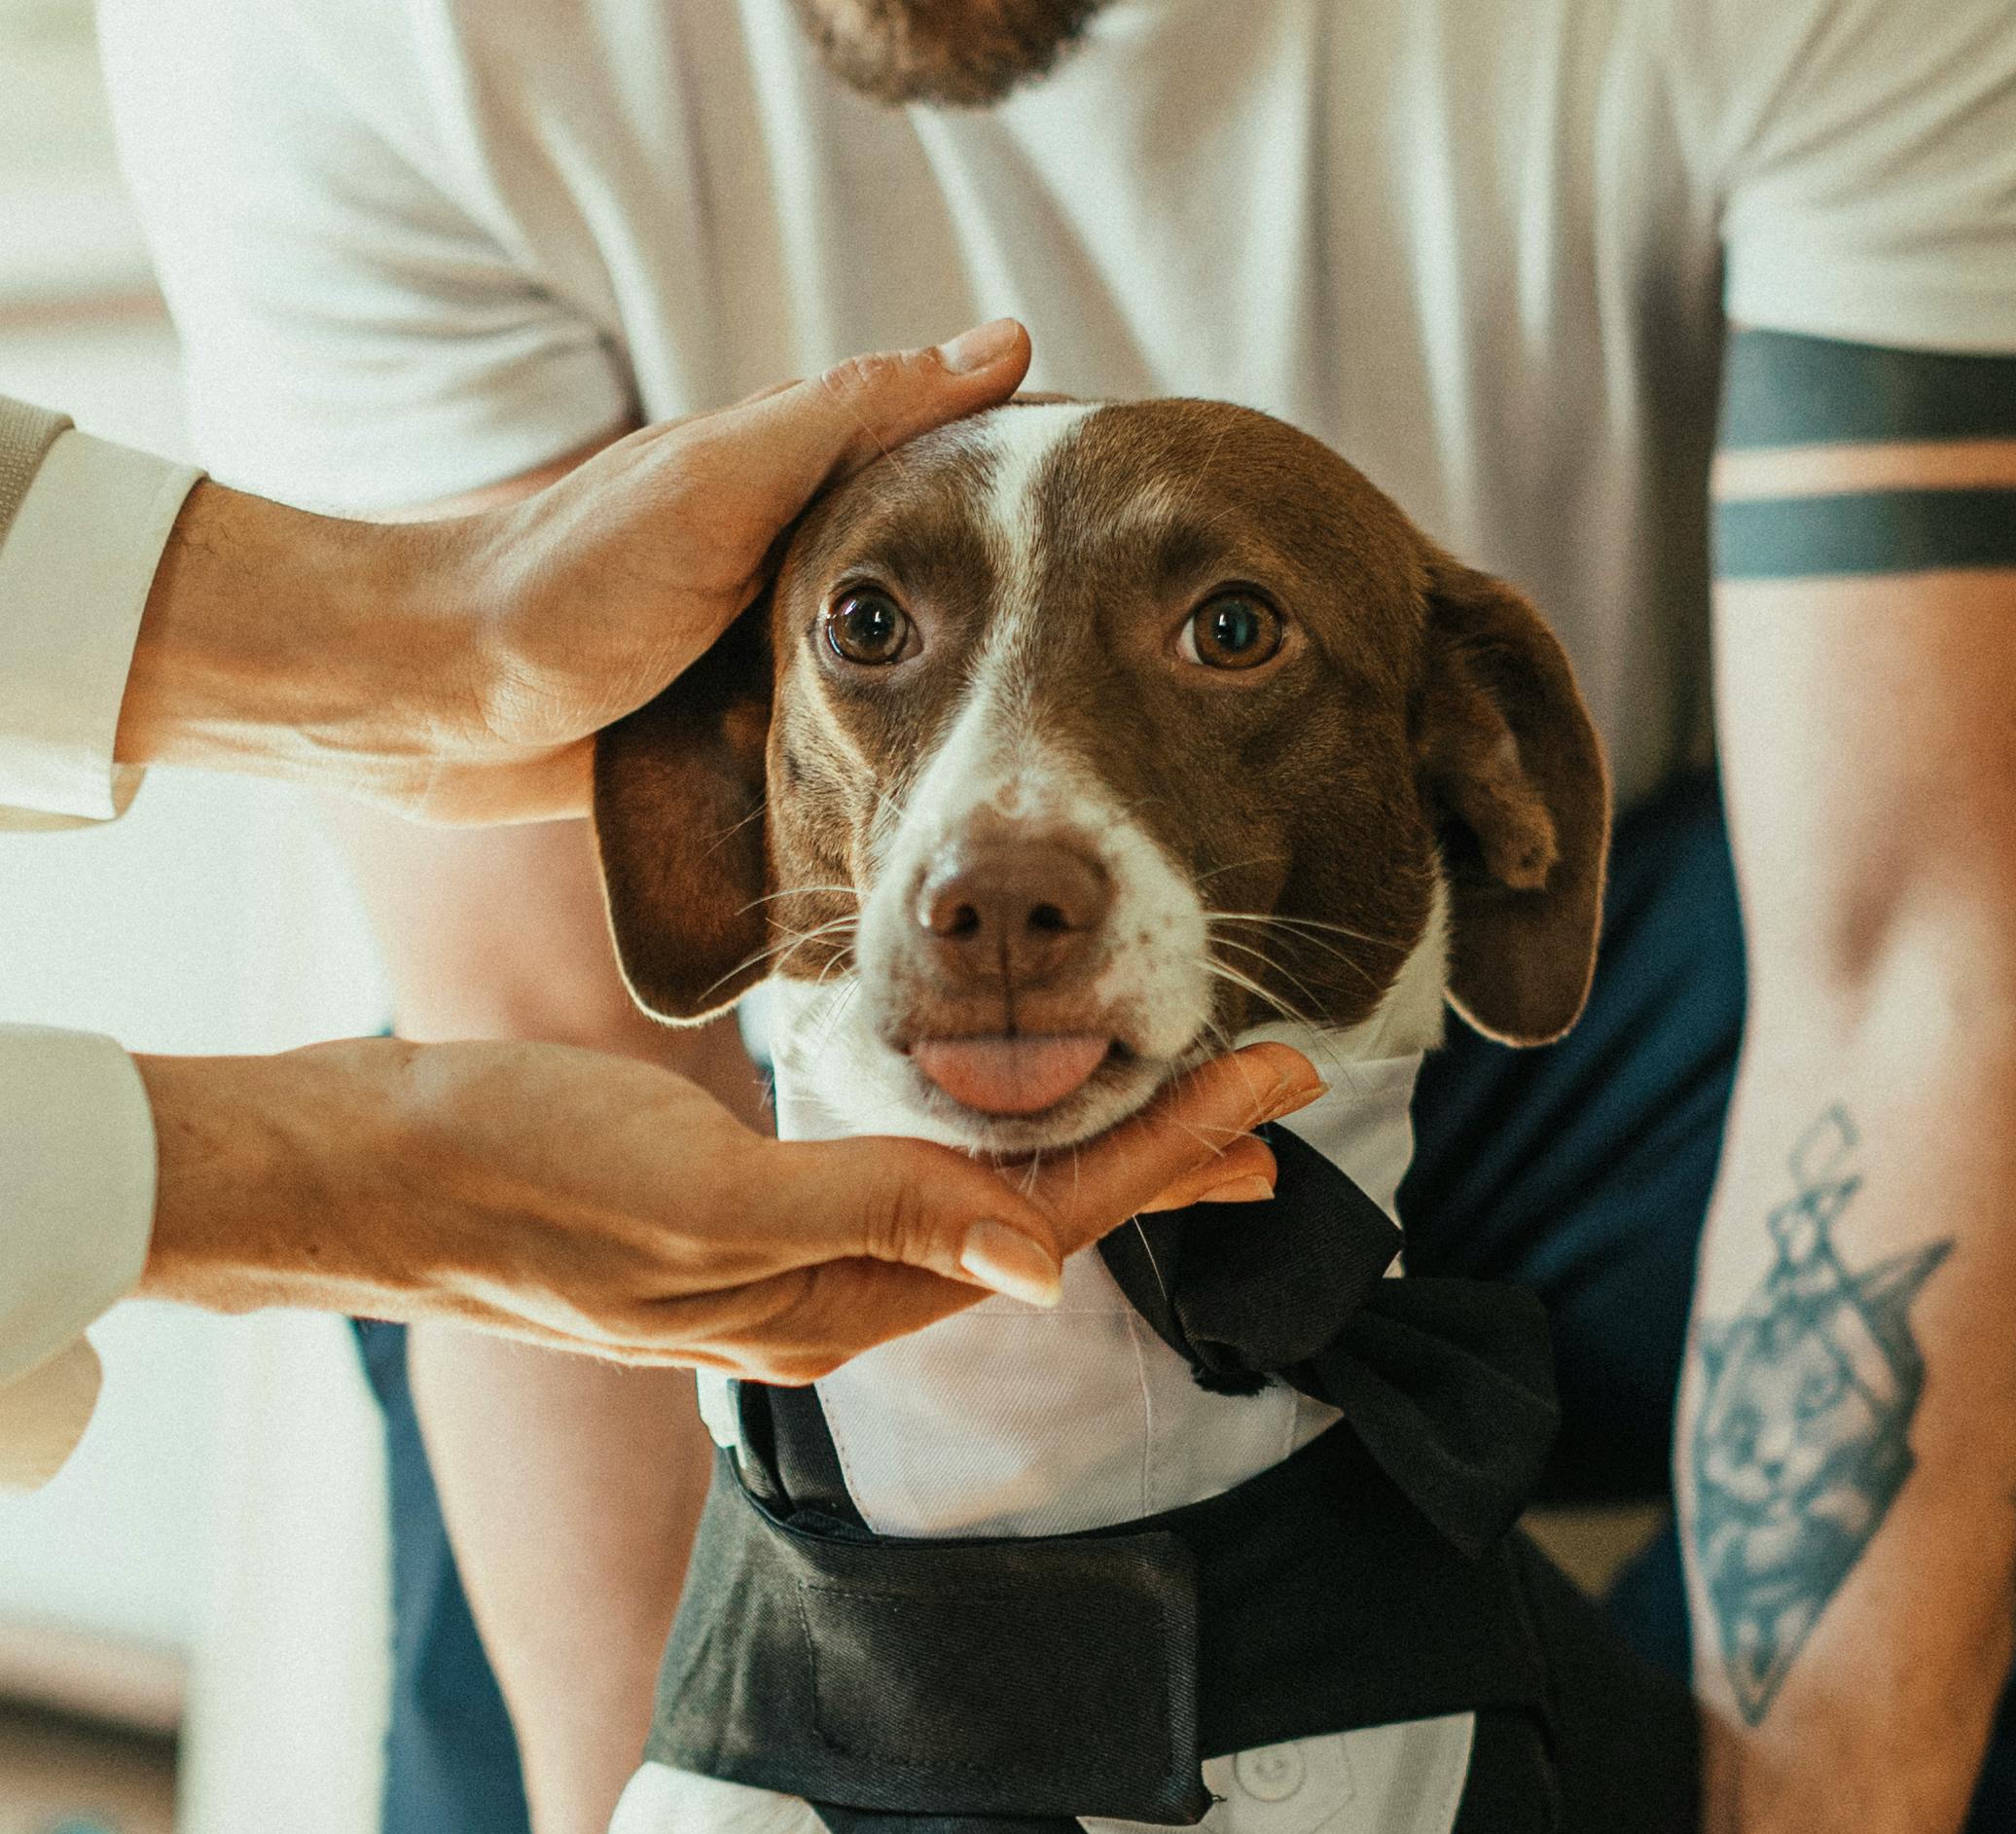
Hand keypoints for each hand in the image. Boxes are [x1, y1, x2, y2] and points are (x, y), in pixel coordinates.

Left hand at [118, 322, 1035, 817]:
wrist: (424, 702)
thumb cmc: (560, 581)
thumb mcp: (723, 479)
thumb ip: (851, 416)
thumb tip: (1003, 346)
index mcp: (794, 487)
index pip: (942, 472)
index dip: (1027, 498)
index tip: (1124, 536)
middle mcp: (784, 577)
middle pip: (929, 600)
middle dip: (1007, 632)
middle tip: (1113, 683)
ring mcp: (756, 675)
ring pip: (886, 699)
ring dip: (945, 734)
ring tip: (1041, 779)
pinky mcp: (726, 764)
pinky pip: (824, 783)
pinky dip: (871, 803)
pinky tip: (932, 837)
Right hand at [135, 1035, 1313, 1373]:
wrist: (355, 1174)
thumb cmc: (505, 1172)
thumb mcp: (696, 1197)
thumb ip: (872, 1220)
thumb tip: (1047, 1266)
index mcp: (826, 1305)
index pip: (1039, 1226)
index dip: (1165, 1158)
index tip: (1277, 1097)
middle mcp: (820, 1299)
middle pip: (1030, 1221)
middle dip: (1161, 1156)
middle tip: (1282, 1091)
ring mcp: (776, 1261)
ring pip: (972, 1207)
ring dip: (1086, 1151)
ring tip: (1190, 1104)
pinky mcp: (732, 1212)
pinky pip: (898, 1183)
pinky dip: (979, 1142)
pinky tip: (1010, 1115)